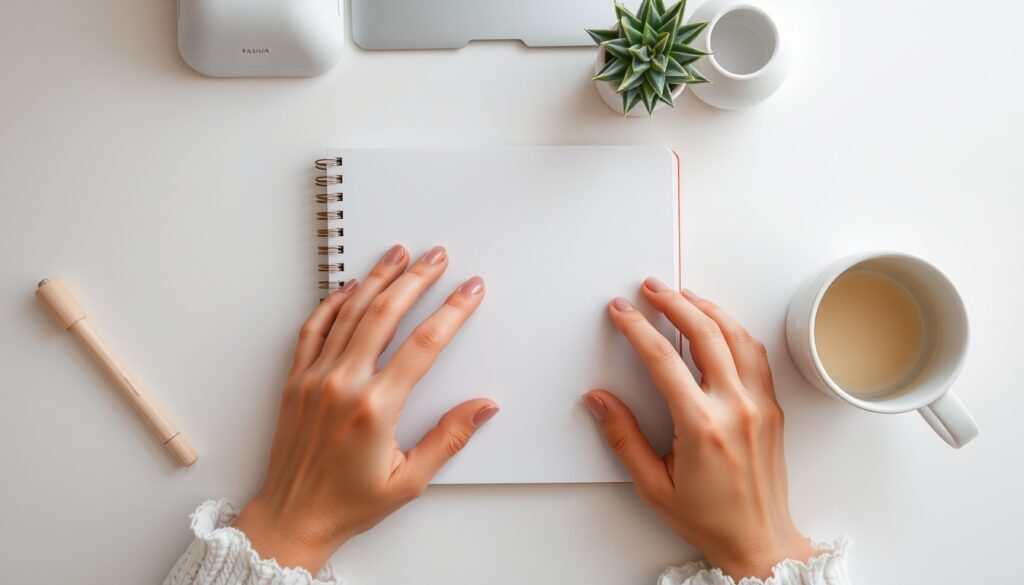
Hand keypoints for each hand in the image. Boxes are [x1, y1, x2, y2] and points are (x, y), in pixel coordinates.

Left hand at [235, 244, 498, 571]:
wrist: (292, 518)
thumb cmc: (348, 504)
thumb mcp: (410, 480)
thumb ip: (449, 438)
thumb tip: (484, 407)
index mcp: (376, 408)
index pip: (424, 345)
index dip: (452, 311)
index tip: (470, 290)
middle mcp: (343, 385)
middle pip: (386, 315)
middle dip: (416, 279)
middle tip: (437, 257)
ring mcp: (315, 378)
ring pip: (350, 314)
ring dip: (377, 280)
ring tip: (398, 254)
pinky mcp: (296, 381)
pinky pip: (313, 330)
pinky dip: (331, 304)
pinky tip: (348, 287)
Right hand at [583, 278, 814, 579]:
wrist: (760, 541)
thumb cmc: (709, 519)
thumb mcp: (653, 485)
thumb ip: (624, 438)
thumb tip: (599, 400)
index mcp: (702, 427)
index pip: (663, 359)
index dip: (638, 328)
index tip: (622, 311)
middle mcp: (735, 408)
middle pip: (704, 334)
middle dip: (673, 303)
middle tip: (651, 288)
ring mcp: (759, 405)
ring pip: (737, 337)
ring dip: (708, 309)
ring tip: (683, 295)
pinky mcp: (772, 408)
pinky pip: (755, 355)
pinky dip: (734, 330)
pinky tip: (719, 324)